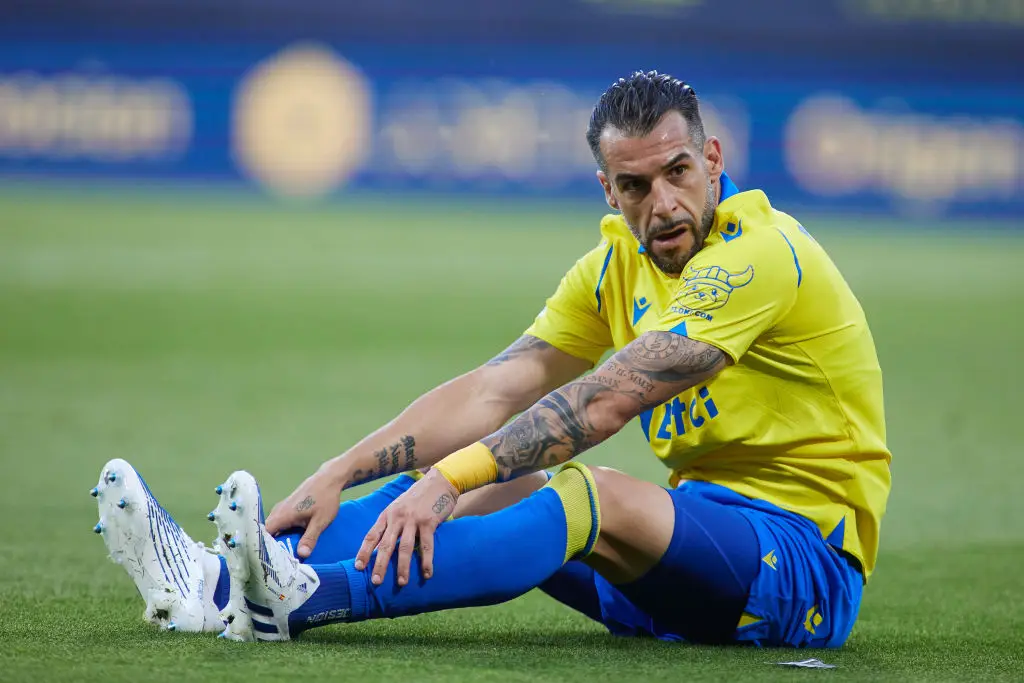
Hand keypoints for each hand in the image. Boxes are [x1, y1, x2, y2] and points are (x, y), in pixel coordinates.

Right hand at [264, 467, 344, 558]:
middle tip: (276, 563)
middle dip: (269, 547)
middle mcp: (278, 511)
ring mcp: (281, 508)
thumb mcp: (320, 521)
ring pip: (272, 528)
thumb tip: (302, 555)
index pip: (263, 534)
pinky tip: (288, 542)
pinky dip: (280, 533)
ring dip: (275, 540)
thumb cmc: (325, 499)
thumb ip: (310, 538)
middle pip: (266, 533)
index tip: (267, 561)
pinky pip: (278, 523)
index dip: (263, 548)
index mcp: (282, 515)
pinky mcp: (286, 508)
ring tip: (281, 556)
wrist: (329, 479)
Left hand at [355, 469, 457, 586]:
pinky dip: (426, 561)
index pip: (371, 536)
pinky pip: (427, 545)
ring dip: (403, 567)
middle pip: (386, 545)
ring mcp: (413, 519)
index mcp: (387, 515)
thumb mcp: (399, 507)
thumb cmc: (417, 498)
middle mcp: (397, 517)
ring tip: (402, 582)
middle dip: (380, 564)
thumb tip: (379, 547)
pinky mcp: (429, 522)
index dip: (364, 552)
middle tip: (376, 582)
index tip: (358, 568)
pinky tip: (427, 574)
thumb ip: (390, 524)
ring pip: (405, 547)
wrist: (439, 481)